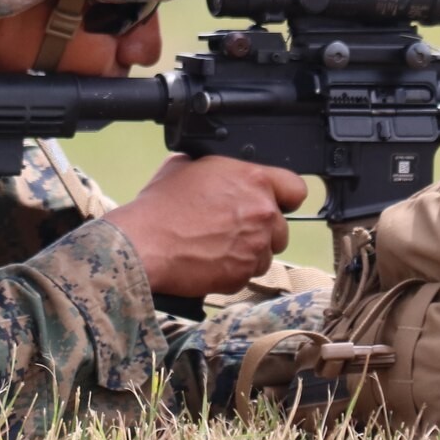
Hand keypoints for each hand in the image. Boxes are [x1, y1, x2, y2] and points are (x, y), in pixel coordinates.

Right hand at [103, 155, 308, 297]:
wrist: (143, 244)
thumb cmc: (160, 206)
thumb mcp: (186, 165)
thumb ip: (217, 168)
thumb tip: (218, 170)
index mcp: (254, 179)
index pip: (296, 189)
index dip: (284, 197)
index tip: (274, 203)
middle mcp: (262, 212)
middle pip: (282, 227)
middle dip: (262, 229)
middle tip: (232, 229)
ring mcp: (255, 246)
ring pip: (266, 254)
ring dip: (248, 253)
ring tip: (217, 247)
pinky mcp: (242, 274)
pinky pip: (247, 274)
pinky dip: (233, 271)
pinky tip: (209, 261)